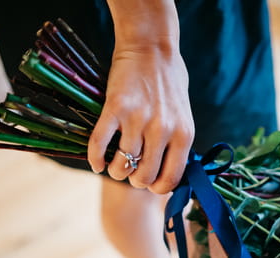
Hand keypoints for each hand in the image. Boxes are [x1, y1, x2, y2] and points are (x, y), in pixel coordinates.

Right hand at [88, 45, 193, 193]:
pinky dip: (95, 159)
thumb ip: (176, 144)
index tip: (150, 182)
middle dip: (134, 179)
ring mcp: (138, 119)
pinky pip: (99, 144)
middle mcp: (163, 130)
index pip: (171, 179)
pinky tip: (97, 163)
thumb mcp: (183, 116)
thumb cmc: (169, 83)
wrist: (151, 47)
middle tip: (131, 170)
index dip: (157, 187)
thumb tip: (165, 175)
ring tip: (114, 165)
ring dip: (115, 170)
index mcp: (184, 134)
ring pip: (122, 166)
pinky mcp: (115, 108)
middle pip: (143, 177)